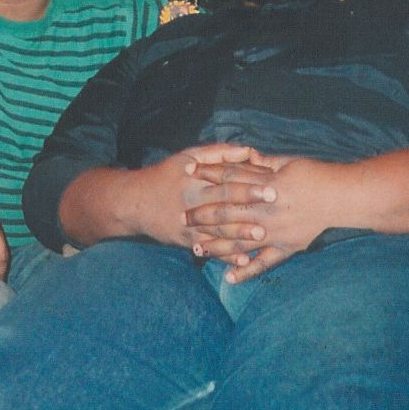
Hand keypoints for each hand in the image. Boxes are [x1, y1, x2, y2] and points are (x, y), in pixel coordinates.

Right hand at [123, 144, 275, 248]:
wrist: (133, 202)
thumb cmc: (165, 175)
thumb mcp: (188, 156)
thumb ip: (219, 153)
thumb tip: (249, 150)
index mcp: (195, 179)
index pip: (226, 180)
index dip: (250, 182)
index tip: (272, 184)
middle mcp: (192, 202)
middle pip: (224, 205)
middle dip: (250, 208)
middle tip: (274, 208)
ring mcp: (188, 224)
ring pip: (217, 231)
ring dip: (241, 234)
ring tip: (262, 236)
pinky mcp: (185, 241)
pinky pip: (209, 249)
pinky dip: (226, 256)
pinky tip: (243, 260)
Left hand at [186, 155, 349, 283]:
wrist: (342, 196)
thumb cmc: (315, 175)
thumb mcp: (287, 163)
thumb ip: (263, 164)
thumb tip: (243, 158)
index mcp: (266, 185)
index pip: (229, 179)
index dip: (207, 176)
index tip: (188, 174)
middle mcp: (267, 210)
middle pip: (228, 212)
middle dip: (204, 215)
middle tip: (182, 218)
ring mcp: (276, 231)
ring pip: (240, 240)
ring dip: (217, 246)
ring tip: (197, 249)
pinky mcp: (287, 246)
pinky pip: (264, 262)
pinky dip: (247, 271)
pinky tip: (229, 278)